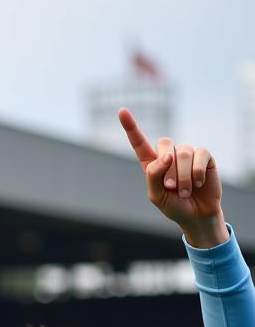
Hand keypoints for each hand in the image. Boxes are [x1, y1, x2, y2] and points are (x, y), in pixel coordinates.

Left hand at [118, 108, 227, 248]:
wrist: (196, 215)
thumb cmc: (173, 205)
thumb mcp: (156, 195)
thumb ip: (154, 175)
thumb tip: (167, 155)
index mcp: (152, 164)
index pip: (139, 143)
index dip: (131, 127)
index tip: (121, 111)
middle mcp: (169, 155)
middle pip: (164, 143)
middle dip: (167, 167)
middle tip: (171, 187)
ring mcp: (187, 154)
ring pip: (182, 153)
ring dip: (182, 176)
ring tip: (185, 191)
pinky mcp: (204, 156)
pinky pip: (200, 155)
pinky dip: (196, 173)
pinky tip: (198, 183)